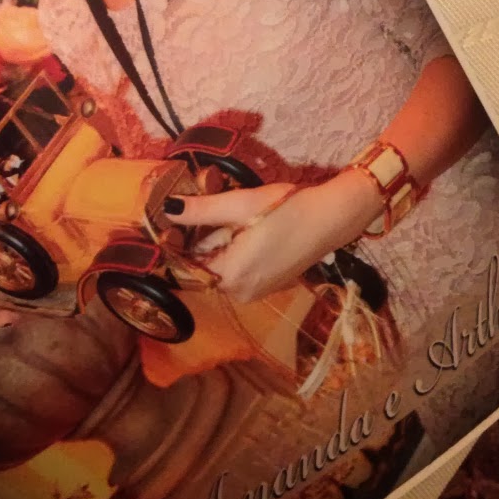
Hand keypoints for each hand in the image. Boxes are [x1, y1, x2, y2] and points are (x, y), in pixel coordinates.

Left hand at [164, 170, 382, 302]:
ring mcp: (256, 293)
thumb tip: (166, 209)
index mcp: (230, 277)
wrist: (331, 218)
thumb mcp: (239, 205)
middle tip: (221, 213)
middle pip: (204, 266)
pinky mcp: (269, 287)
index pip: (186, 265)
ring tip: (239, 219)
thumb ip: (200, 211)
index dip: (180, 241)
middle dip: (205, 240)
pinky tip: (252, 231)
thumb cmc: (285, 209)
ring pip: (222, 267)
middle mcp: (239, 294)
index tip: (180, 219)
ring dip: (221, 245)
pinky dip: (237, 252)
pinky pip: (239, 271)